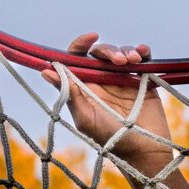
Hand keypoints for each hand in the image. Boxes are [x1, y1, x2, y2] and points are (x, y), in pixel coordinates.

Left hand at [40, 33, 172, 162]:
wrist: (142, 151)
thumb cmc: (110, 138)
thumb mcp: (85, 118)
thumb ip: (69, 94)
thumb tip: (46, 71)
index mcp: (85, 87)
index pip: (77, 59)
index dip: (80, 45)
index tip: (91, 37)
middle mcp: (102, 80)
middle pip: (100, 53)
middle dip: (108, 51)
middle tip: (118, 62)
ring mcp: (122, 79)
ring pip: (121, 53)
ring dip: (126, 51)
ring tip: (132, 62)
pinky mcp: (142, 80)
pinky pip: (141, 59)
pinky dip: (142, 52)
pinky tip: (142, 55)